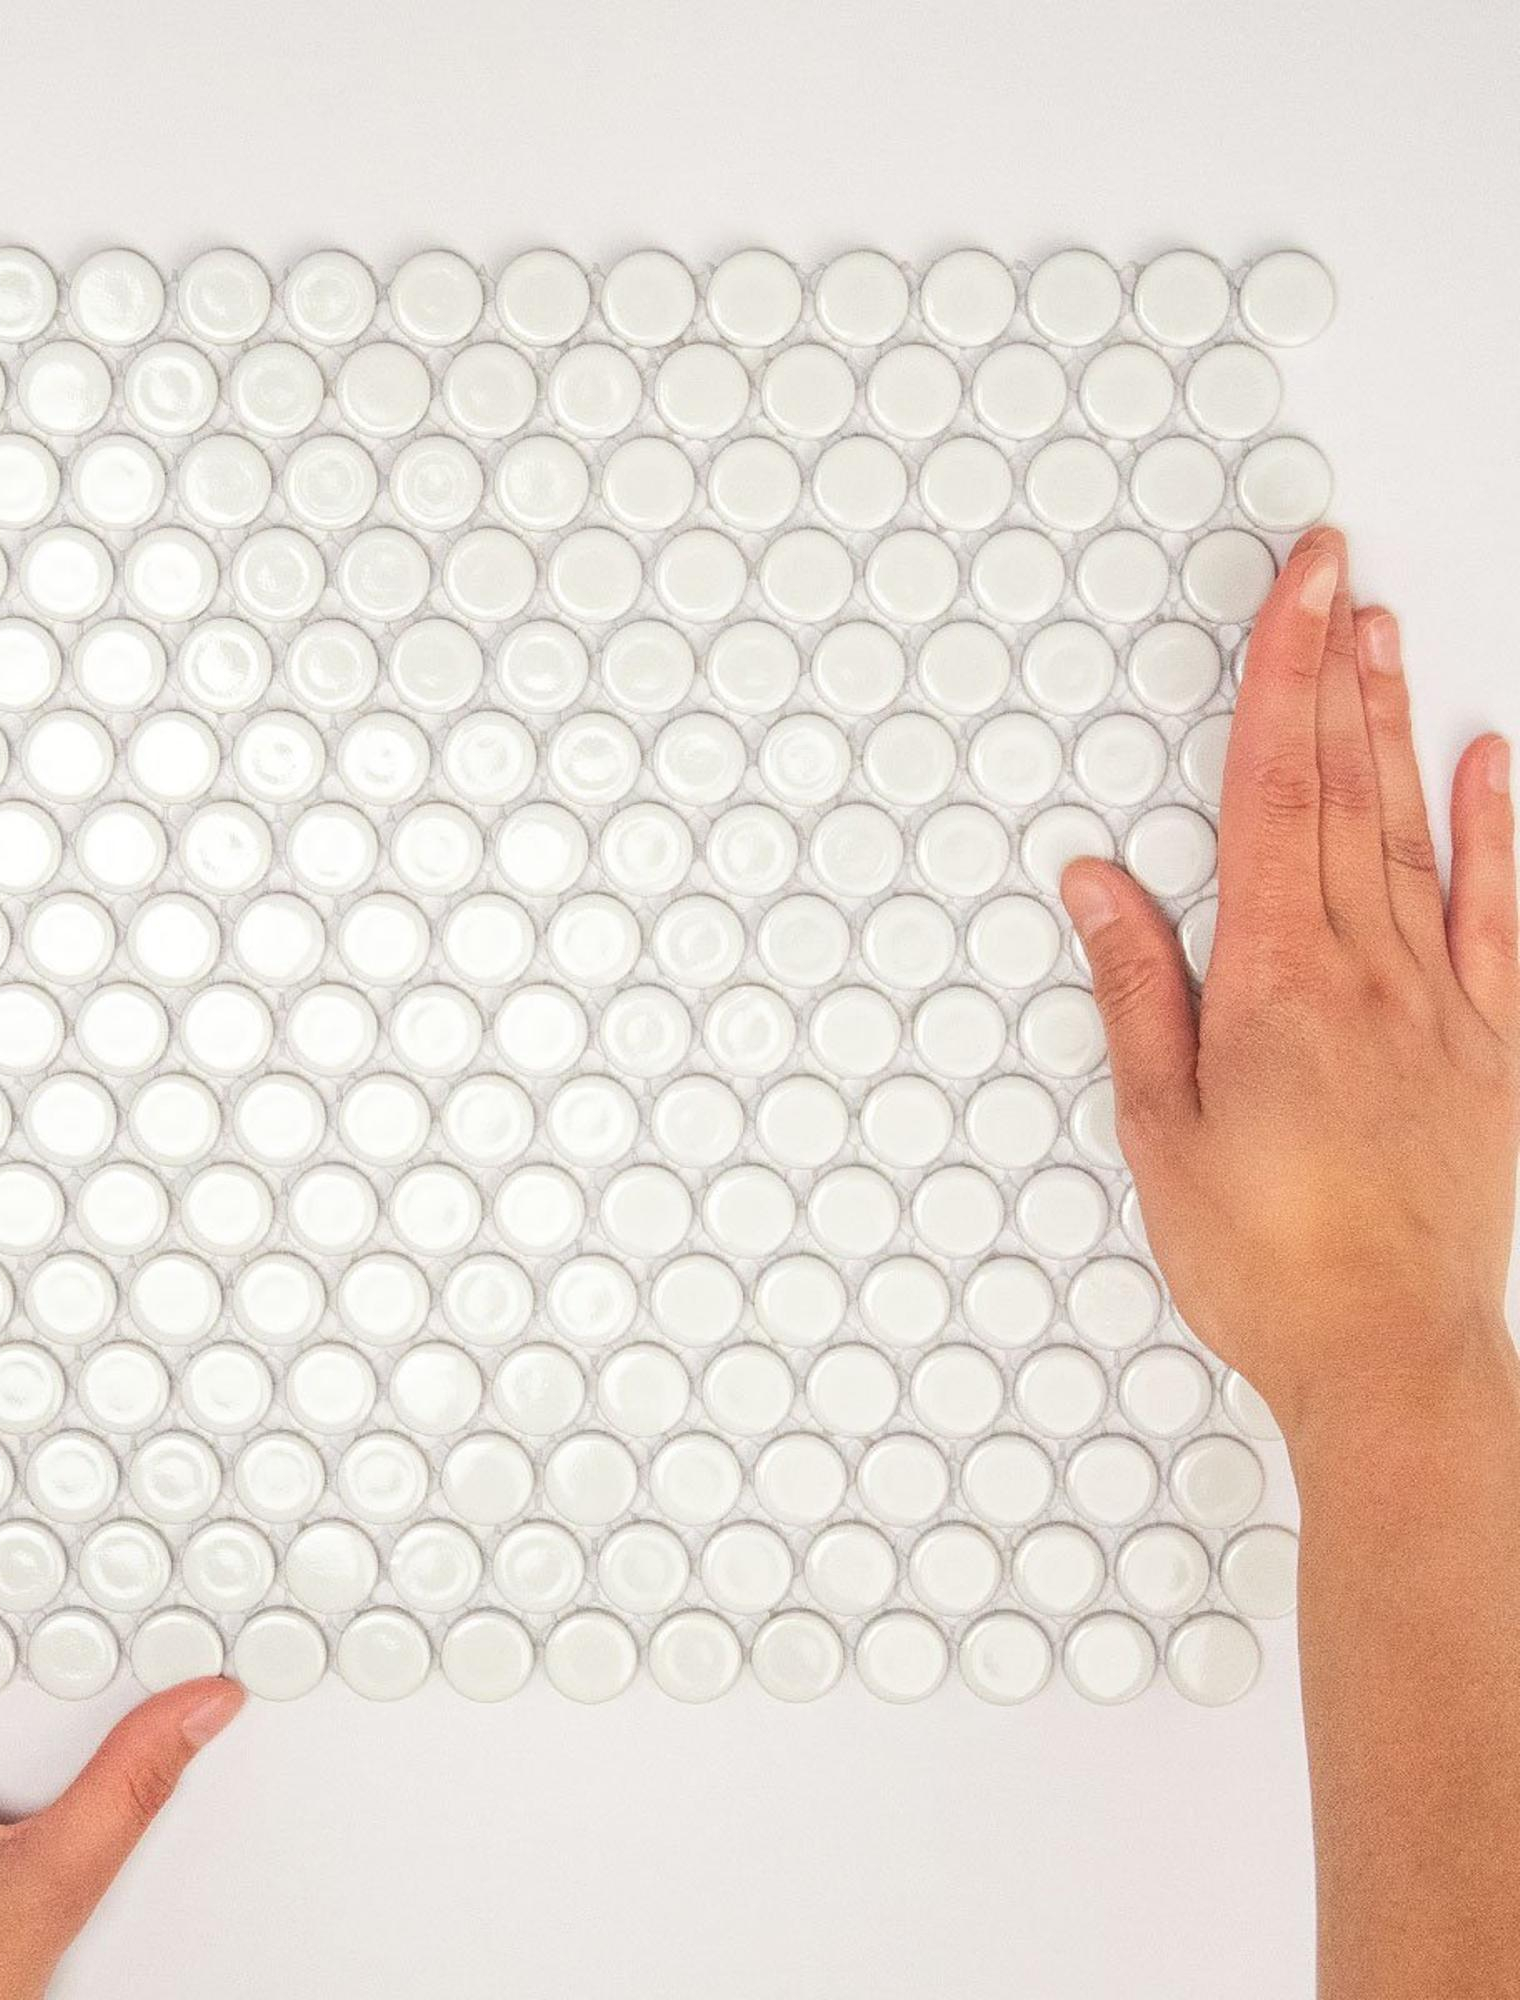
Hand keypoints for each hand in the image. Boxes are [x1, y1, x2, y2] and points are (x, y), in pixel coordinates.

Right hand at [1060, 525, 1519, 1439]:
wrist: (1388, 1353)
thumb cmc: (1263, 1256)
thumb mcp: (1160, 1127)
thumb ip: (1137, 990)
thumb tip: (1098, 885)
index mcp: (1273, 985)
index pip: (1271, 794)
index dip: (1281, 680)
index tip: (1296, 592)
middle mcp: (1365, 973)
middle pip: (1342, 790)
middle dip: (1334, 668)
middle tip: (1336, 570)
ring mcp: (1439, 1004)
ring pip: (1415, 834)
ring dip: (1395, 726)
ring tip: (1387, 633)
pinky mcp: (1493, 1049)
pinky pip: (1501, 920)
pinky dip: (1501, 835)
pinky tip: (1493, 765)